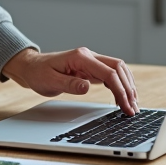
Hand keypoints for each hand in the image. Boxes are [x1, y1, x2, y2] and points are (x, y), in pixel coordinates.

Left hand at [1, 47, 138, 114]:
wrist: (32, 67)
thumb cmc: (39, 73)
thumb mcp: (50, 81)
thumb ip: (70, 84)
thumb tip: (87, 87)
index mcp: (81, 57)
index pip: (108, 72)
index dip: (120, 89)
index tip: (126, 105)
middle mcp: (89, 56)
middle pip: (118, 68)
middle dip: (129, 88)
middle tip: (133, 108)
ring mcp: (91, 61)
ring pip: (118, 70)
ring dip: (127, 86)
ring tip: (132, 105)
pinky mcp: (91, 68)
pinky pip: (110, 75)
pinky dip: (119, 85)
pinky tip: (122, 98)